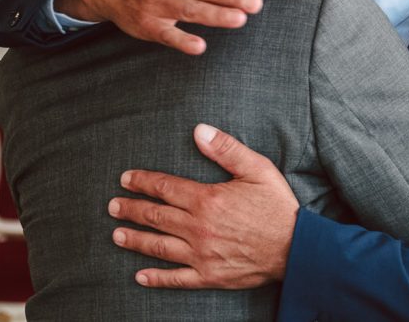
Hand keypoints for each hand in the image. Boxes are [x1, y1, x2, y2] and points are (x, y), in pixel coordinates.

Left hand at [108, 124, 298, 289]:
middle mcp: (198, 227)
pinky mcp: (208, 275)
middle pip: (156, 216)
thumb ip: (226, 149)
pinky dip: (156, 278)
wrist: (296, 247)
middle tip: (112, 206)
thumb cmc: (277, 206)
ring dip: (135, 239)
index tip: (126, 179)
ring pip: (159, 246)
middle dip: (131, 209)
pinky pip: (176, 278)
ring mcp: (201, 254)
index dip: (143, 182)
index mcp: (207, 199)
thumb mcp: (257, 168)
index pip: (165, 187)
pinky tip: (140, 276)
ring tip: (116, 235)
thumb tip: (199, 130)